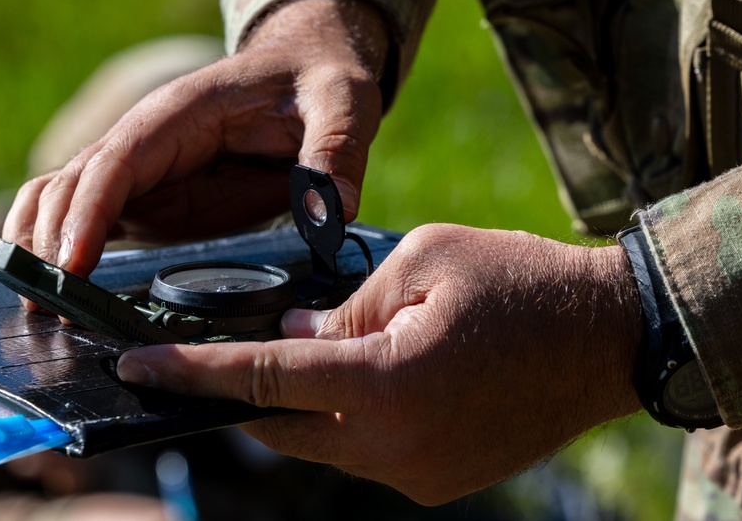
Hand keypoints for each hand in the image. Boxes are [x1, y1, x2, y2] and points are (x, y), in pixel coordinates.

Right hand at [3, 0, 389, 281]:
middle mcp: (150, 141)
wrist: (308, 68)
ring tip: (38, 308)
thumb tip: (329, 211)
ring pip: (66, 201)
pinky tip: (60, 293)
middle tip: (49, 311)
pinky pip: (93, 219)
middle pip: (75, 184)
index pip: (120, 159)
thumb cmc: (320, 80)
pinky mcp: (155, 197)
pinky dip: (65, 251)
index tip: (71, 265)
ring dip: (42, 247)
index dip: (89, 211)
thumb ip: (335, 151)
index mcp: (185, 113)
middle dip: (52, 242)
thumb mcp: (342, 104)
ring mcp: (147, 171)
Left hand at [116, 224, 642, 503]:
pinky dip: (344, 417)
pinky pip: (363, 454)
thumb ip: (342, 303)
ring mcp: (417, 474)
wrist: (607, 338)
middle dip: (238, 391)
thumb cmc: (518, 281)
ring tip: (308, 350)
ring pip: (320, 443)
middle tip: (209, 354)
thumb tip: (291, 333)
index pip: (261, 380)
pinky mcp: (437, 481)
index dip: (190, 373)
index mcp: (385, 383)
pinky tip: (361, 376)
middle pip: (279, 425)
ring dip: (298, 402)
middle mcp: (393, 446)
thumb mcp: (420, 259)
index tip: (134, 366)